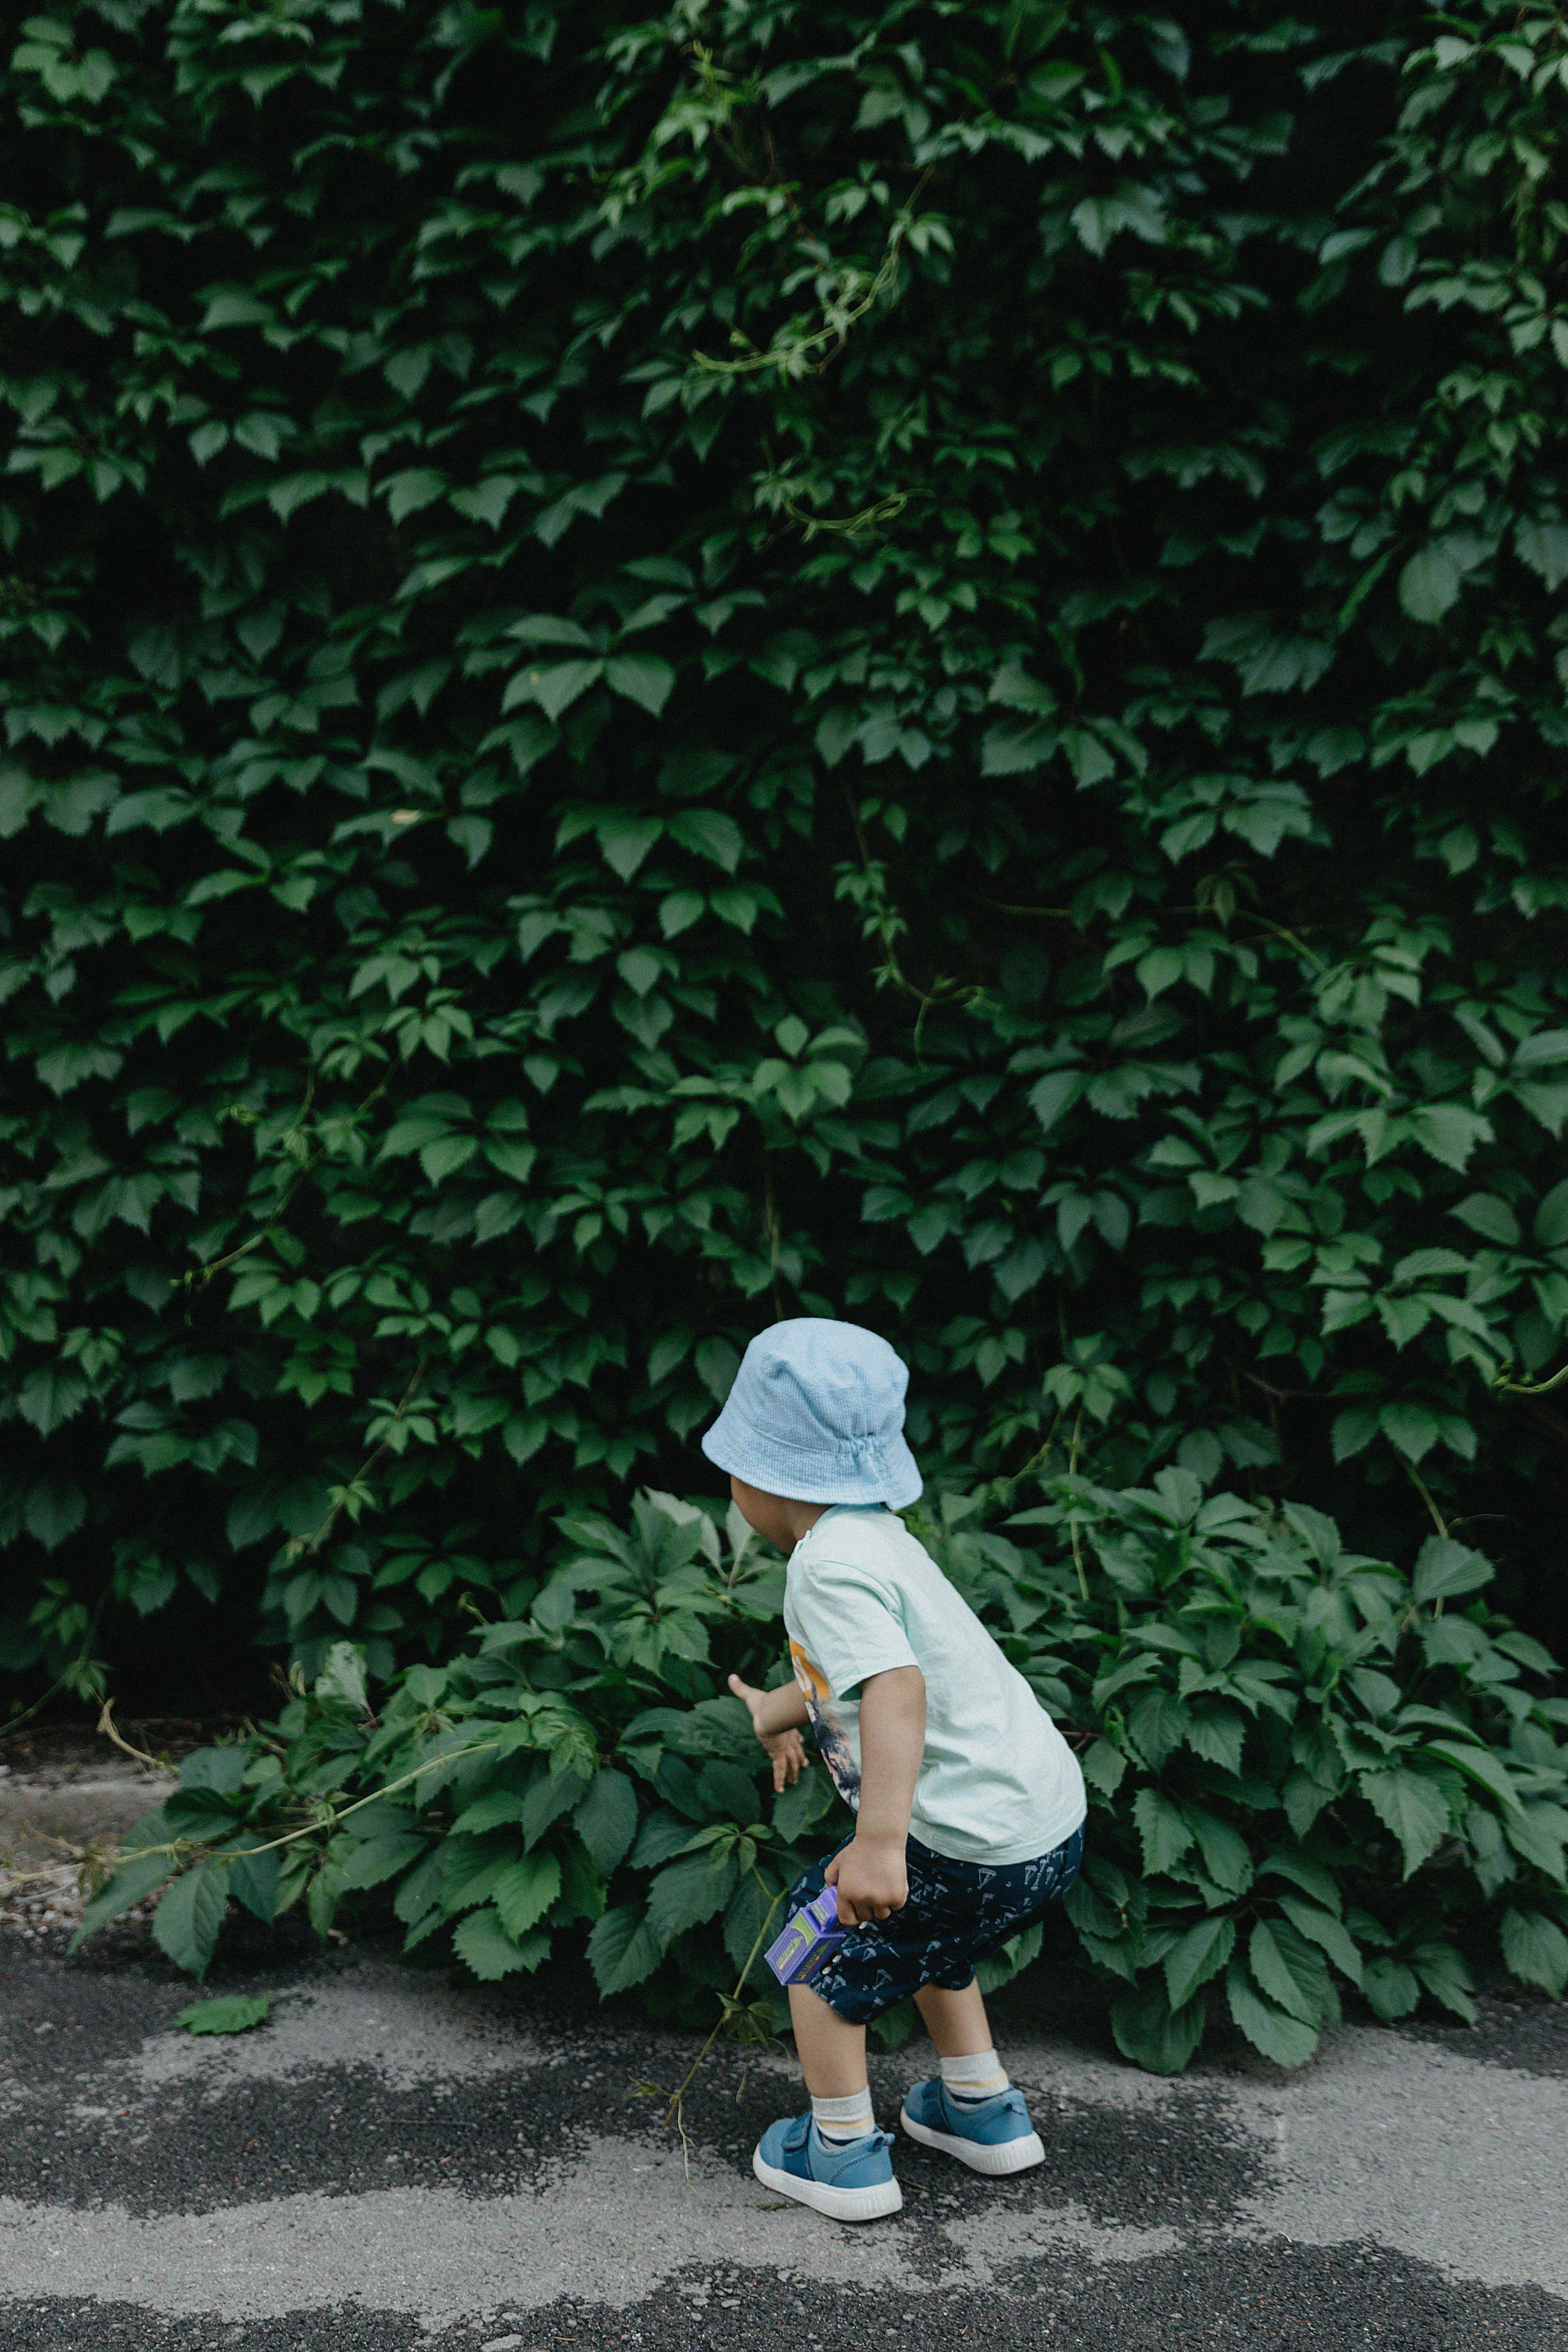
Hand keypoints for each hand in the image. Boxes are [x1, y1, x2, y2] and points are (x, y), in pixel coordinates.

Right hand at [727, 1672, 807, 1790]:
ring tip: (795, 1782)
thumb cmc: (762, 1704)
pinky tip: (781, 1790)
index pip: (792, 1734)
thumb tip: (732, 1676)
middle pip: (795, 1749)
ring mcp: (783, 1747)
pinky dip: (780, 1780)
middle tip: (803, 1765)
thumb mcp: (751, 1695)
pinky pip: (779, 1770)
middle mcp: (785, 1737)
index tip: (800, 1741)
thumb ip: (741, 1688)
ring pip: (791, 1762)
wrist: (768, 1713)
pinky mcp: (778, 1754)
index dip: (796, 1739)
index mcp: (783, 1725)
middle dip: (798, 1757)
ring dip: (793, 1772)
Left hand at [825, 1834, 907, 1927]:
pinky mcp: (897, 1897)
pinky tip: (890, 1884)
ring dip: (881, 1905)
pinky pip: (895, 1906)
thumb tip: (831, 1890)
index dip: (851, 1918)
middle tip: (869, 1892)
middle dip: (866, 1908)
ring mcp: (881, 1899)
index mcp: (846, 1893)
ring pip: (881, 1914)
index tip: (855, 1914)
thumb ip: (830, 1877)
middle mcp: (863, 1899)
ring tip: (880, 1887)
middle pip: (865, 1917)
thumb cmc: (860, 1849)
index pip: (847, 1920)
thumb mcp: (837, 1862)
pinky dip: (894, 1899)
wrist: (881, 1839)